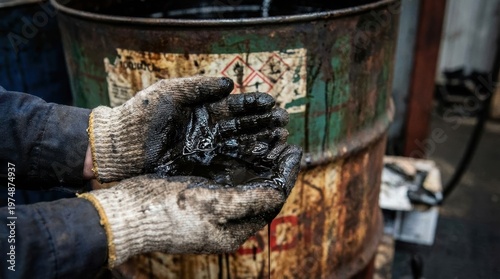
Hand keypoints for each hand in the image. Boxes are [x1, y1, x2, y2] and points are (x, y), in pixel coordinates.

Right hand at [78, 144, 301, 267]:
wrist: (125, 213)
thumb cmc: (167, 212)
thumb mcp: (212, 206)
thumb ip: (248, 201)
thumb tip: (279, 192)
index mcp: (232, 232)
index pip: (271, 201)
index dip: (286, 175)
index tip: (295, 151)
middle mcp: (226, 222)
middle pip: (261, 191)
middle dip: (274, 165)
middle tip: (284, 140)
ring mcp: (212, 209)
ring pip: (245, 182)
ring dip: (259, 160)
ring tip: (269, 137)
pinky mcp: (199, 196)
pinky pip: (227, 176)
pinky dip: (239, 160)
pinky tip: (242, 143)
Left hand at [88, 77, 286, 182]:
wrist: (116, 147)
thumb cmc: (139, 115)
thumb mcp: (168, 93)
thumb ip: (199, 88)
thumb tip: (230, 84)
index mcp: (202, 109)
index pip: (234, 106)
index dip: (254, 105)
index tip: (273, 104)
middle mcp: (207, 130)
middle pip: (242, 126)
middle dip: (264, 124)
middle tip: (284, 125)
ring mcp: (204, 149)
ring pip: (238, 145)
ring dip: (260, 142)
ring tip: (279, 141)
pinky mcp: (199, 168)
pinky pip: (226, 164)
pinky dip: (244, 162)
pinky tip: (261, 160)